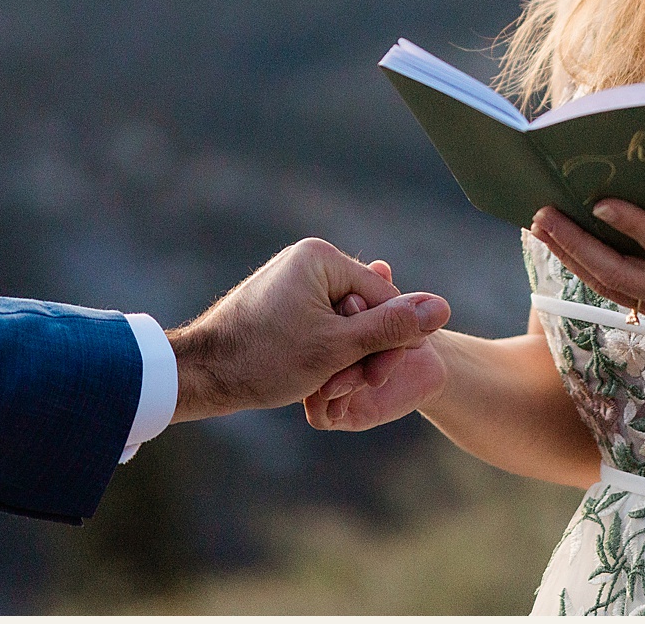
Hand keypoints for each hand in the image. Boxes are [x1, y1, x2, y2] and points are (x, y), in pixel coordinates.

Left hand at [168, 239, 449, 422]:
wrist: (201, 375)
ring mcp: (293, 280)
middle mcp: (308, 260)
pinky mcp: (282, 302)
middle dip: (363, 351)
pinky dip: (323, 353)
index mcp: (322, 257)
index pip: (385, 298)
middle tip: (344, 388)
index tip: (374, 379)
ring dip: (344, 357)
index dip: (389, 342)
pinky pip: (320, 325)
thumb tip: (443, 308)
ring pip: (344, 323)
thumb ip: (392, 328)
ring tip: (323, 386)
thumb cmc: (265, 360)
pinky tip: (310, 377)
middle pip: (364, 308)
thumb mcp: (337, 349)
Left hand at [529, 199, 644, 416]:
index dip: (635, 225)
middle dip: (578, 244)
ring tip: (541, 225)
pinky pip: (621, 296)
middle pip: (621, 275)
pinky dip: (591, 271)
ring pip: (612, 288)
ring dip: (573, 258)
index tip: (600, 201)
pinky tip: (569, 248)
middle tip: (543, 213)